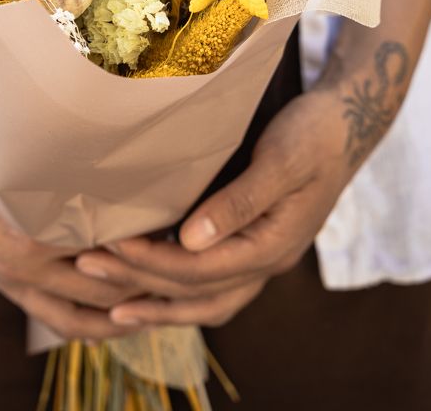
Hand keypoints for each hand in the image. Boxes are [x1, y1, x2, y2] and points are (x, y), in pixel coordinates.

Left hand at [76, 86, 354, 328]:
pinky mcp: (254, 244)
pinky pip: (212, 284)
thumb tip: (191, 241)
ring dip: (157, 302)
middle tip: (84, 271)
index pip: (202, 271)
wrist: (346, 124)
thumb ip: (240, 201)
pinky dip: (177, 290)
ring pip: (206, 301)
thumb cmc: (312, 134)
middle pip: (197, 294)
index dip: (152, 263)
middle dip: (140, 286)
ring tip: (109, 305)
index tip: (109, 246)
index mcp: (274, 245)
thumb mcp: (281, 159)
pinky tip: (147, 284)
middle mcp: (267, 262)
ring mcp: (263, 257)